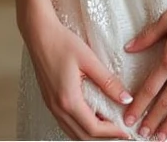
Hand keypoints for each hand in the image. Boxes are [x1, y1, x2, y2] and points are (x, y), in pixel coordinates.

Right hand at [27, 14, 133, 139]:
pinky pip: (66, 124)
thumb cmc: (62, 42)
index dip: (112, 132)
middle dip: (104, 137)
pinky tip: (91, 117)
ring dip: (91, 134)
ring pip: (72, 133)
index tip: (126, 131)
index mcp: (69, 100)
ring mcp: (52, 106)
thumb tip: (126, 98)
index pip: (93, 128)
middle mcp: (58, 108)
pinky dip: (80, 127)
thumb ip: (108, 81)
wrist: (39, 34)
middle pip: (83, 136)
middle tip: (121, 131)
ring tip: (109, 126)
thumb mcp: (89, 60)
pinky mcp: (50, 101)